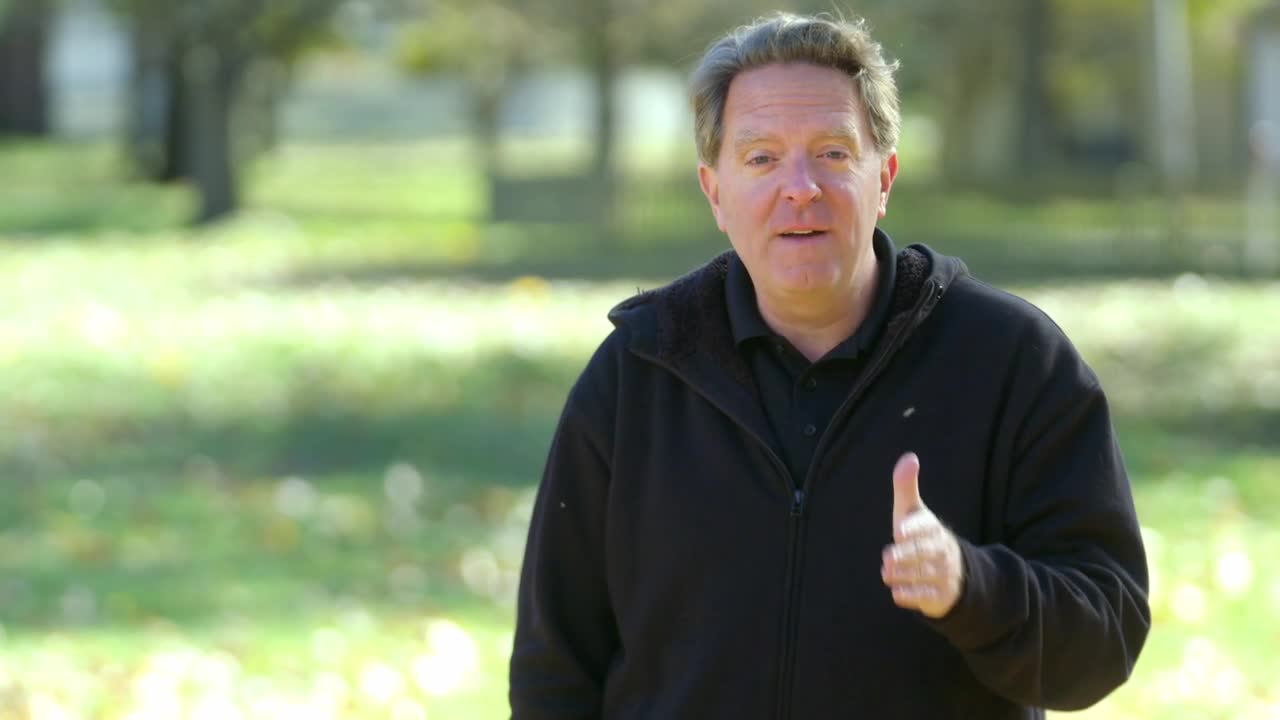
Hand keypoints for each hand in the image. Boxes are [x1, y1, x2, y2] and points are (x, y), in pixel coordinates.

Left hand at [881, 452, 963, 618]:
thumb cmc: (922, 536)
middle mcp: (942, 551)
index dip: (913, 528)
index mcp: (934, 528)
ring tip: (887, 572)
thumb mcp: (914, 512)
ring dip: (904, 575)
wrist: (954, 573)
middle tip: (888, 556)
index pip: (926, 526)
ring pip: (924, 575)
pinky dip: (911, 595)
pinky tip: (897, 593)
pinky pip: (927, 597)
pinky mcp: (941, 596)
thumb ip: (906, 487)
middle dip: (905, 555)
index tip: (899, 530)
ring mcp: (944, 574)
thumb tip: (909, 457)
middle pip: (924, 552)